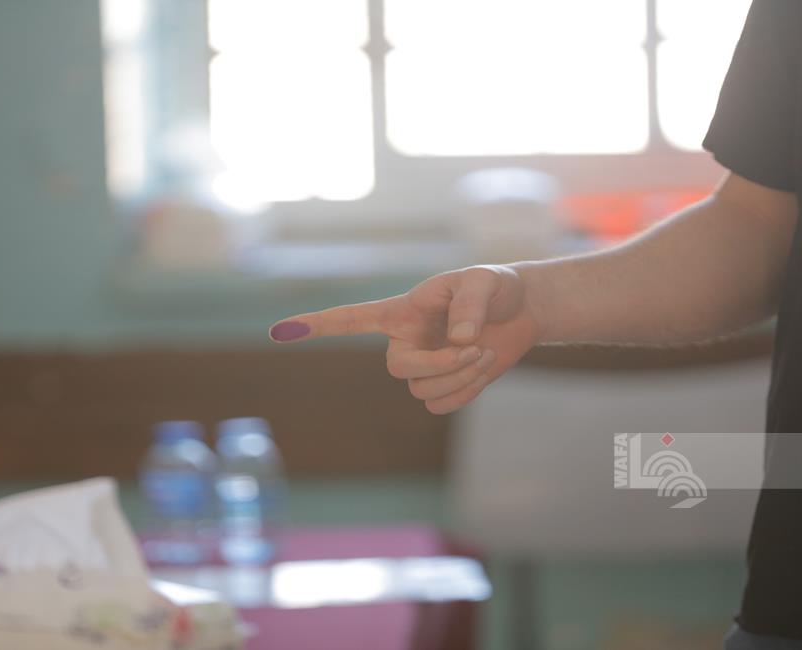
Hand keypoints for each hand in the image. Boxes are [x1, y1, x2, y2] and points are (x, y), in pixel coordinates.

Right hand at [269, 265, 541, 413]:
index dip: (316, 325)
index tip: (279, 331)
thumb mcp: (483, 282)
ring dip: (460, 375)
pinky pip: (441, 404)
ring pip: (422, 390)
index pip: (350, 320)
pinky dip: (465, 392)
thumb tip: (457, 340)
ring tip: (485, 352)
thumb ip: (469, 306)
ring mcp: (423, 366)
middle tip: (473, 348)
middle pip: (398, 369)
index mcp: (401, 311)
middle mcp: (404, 341)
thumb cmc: (495, 287)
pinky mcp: (444, 386)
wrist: (523, 311)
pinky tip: (482, 371)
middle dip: (438, 364)